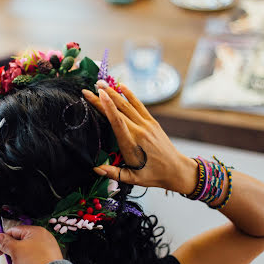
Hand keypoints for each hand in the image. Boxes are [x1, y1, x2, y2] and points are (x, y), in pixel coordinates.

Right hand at [0, 226, 62, 263]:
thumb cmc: (36, 263)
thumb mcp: (15, 250)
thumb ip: (5, 242)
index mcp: (36, 231)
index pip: (14, 230)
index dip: (3, 239)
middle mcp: (43, 238)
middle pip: (20, 240)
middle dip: (11, 249)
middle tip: (7, 257)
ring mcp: (46, 249)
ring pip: (26, 250)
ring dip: (18, 257)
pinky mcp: (47, 259)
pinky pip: (32, 258)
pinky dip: (26, 262)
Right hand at [82, 82, 197, 194]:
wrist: (176, 170)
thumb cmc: (153, 176)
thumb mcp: (133, 179)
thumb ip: (114, 173)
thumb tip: (96, 169)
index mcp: (131, 144)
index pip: (117, 121)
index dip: (106, 106)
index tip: (97, 95)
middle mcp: (139, 131)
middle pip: (118, 110)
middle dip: (102, 98)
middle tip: (88, 89)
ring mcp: (147, 125)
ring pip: (127, 105)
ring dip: (113, 93)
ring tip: (100, 83)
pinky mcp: (152, 122)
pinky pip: (139, 105)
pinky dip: (130, 94)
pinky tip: (121, 86)